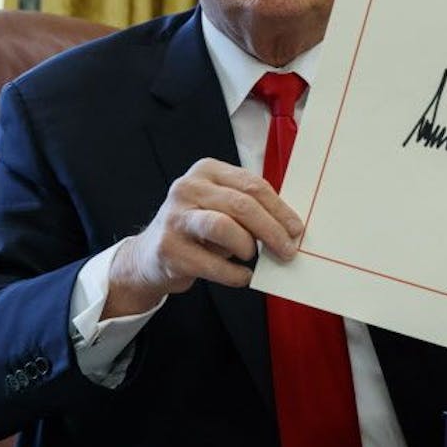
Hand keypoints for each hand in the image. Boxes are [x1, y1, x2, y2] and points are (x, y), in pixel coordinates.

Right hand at [105, 158, 301, 316]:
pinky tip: (242, 276)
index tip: (296, 229)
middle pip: (241, 205)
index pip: (252, 185)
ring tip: (253, 257)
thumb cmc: (197, 229)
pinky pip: (212, 263)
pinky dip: (234, 274)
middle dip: (271, 229)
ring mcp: (175, 217)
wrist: (150, 256)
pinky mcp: (168, 248)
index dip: (279, 208)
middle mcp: (188, 188)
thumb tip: (289, 227)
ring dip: (247, 246)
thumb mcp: (220, 207)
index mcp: (207, 171)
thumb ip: (249, 208)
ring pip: (223, 227)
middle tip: (287, 249)